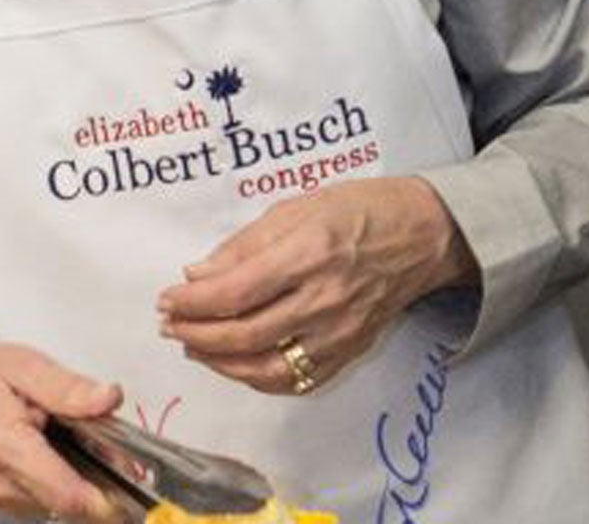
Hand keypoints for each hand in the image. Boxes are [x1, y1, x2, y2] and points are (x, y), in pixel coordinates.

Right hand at [0, 343, 125, 520]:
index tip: (132, 475)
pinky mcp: (7, 505)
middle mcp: (4, 484)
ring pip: (65, 507)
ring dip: (82, 480)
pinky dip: (64, 482)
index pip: (69, 496)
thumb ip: (65, 386)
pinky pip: (50, 504)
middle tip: (106, 445)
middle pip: (74, 506)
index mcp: (6, 446)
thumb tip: (108, 398)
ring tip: (73, 441)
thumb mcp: (21, 364)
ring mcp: (4, 500)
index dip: (110, 496)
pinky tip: (56, 454)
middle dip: (101, 481)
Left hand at [155, 177, 475, 394]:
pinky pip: (296, 380)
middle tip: (168, 325)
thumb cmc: (356, 211)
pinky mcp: (349, 352)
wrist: (422, 236)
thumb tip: (197, 275)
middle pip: (246, 335)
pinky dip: (257, 379)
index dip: (192, 302)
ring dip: (221, 363)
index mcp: (306, 255)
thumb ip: (242, 246)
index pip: (235, 292)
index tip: (166, 299)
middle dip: (196, 334)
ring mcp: (339, 333)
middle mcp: (324, 300)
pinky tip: (234, 363)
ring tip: (194, 346)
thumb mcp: (292, 208)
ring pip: (268, 368)